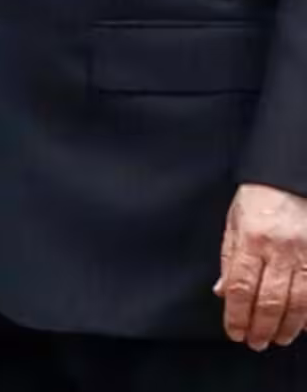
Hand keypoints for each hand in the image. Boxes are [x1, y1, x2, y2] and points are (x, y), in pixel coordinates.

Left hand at [217, 183, 306, 348]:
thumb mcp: (233, 223)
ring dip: (287, 327)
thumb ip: (229, 259)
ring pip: (298, 302)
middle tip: (255, 343)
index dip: (237, 315)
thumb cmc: (258, 199)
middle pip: (271, 300)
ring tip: (277, 339)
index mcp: (252, 240)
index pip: (241, 287)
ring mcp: (305, 254)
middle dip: (261, 327)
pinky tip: (303, 326)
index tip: (234, 332)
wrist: (289, 178)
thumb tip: (223, 292)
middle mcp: (280, 250)